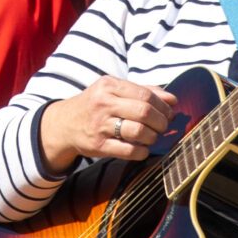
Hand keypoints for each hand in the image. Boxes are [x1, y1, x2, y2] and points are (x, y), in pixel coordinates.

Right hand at [39, 78, 179, 175]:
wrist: (64, 124)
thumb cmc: (96, 104)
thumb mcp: (114, 90)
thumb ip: (143, 90)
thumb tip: (173, 99)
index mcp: (109, 86)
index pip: (145, 94)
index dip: (162, 106)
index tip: (168, 113)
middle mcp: (103, 104)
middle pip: (144, 112)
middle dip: (161, 122)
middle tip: (163, 126)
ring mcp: (100, 125)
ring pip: (139, 132)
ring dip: (153, 137)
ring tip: (152, 136)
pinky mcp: (99, 146)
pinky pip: (129, 151)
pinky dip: (142, 151)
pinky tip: (142, 148)